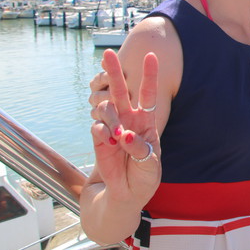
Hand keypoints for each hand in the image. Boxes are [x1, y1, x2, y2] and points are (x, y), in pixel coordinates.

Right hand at [91, 49, 160, 207]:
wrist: (124, 196)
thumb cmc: (143, 179)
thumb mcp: (150, 166)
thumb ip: (140, 150)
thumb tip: (124, 135)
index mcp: (147, 123)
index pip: (148, 95)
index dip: (149, 75)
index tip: (152, 55)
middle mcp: (130, 121)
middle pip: (122, 92)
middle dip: (115, 72)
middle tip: (107, 53)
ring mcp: (113, 128)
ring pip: (107, 109)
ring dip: (112, 119)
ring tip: (116, 137)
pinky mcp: (99, 139)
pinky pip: (97, 127)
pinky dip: (102, 133)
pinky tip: (108, 143)